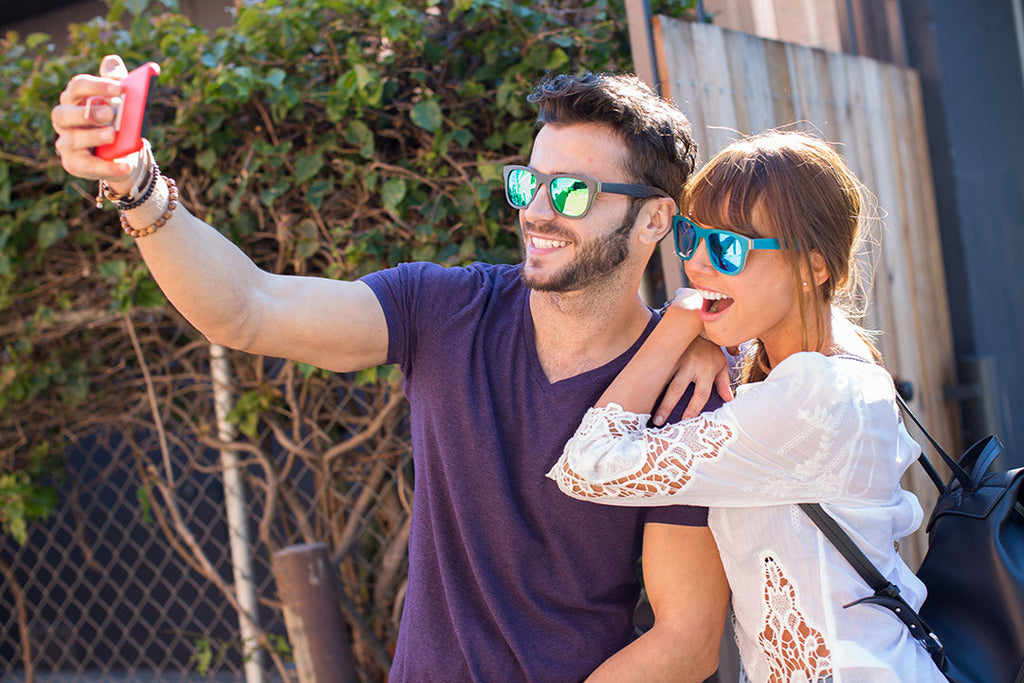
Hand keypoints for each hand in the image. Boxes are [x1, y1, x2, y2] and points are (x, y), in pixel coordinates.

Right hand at [51, 55, 142, 191]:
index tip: (120, 88)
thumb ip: (116, 80)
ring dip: (93, 137)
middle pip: (62, 113)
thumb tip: (112, 60)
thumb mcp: (120, 100)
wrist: (124, 152)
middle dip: (85, 113)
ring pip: (71, 140)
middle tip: (110, 114)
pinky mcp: (75, 164)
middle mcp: (64, 121)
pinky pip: (87, 166)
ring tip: (113, 135)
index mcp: (74, 100)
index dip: (97, 86)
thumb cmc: (117, 120)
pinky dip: (107, 166)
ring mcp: (66, 143)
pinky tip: (126, 165)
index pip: (77, 87)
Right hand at [651, 292, 733, 424]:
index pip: (700, 394)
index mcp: (706, 370)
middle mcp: (691, 364)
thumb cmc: (710, 348)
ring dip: (654, 394)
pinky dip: (648, 379)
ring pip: (663, 378)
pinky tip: (639, 389)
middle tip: (659, 422)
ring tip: (645, 409)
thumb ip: (723, 382)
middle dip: (667, 406)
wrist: (698, 321)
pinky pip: (656, 367)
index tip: (684, 422)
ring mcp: (676, 357)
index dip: (692, 409)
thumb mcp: (720, 363)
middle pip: (678, 389)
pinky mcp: (665, 351)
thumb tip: (729, 399)